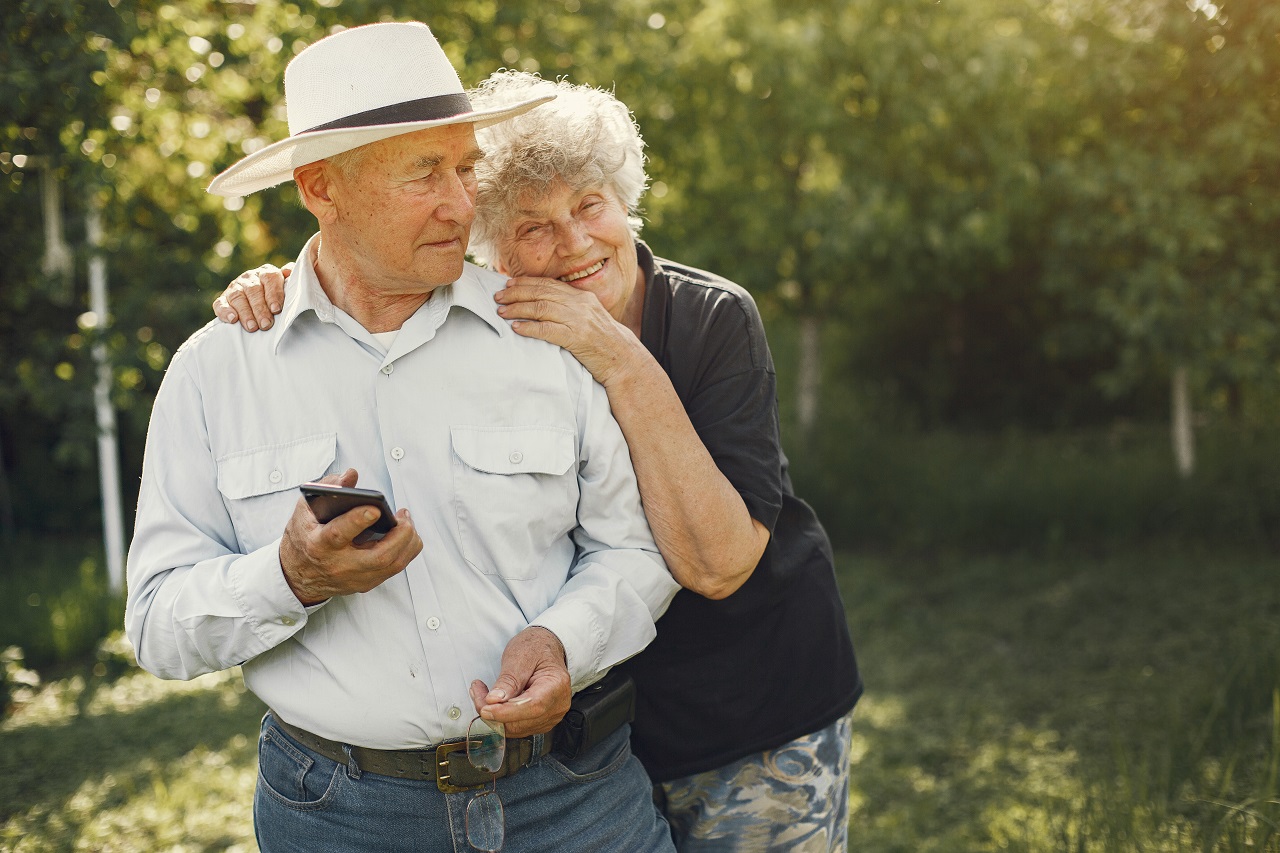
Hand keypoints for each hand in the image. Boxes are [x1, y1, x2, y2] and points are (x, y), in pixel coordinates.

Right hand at [213, 263, 293, 331]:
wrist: (258, 302)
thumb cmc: (278, 297)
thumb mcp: (287, 287)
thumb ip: (291, 280)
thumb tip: (291, 272)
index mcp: (267, 273)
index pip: (270, 279)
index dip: (274, 294)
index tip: (277, 309)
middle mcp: (249, 278)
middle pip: (254, 291)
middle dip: (260, 309)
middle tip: (266, 324)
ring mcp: (235, 287)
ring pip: (238, 297)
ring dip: (245, 313)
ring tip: (252, 327)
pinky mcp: (223, 299)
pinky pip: (220, 304)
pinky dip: (225, 312)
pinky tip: (232, 320)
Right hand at [278, 468, 421, 605]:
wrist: (297, 575)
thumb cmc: (304, 537)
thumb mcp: (305, 509)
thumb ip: (327, 488)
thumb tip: (351, 476)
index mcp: (318, 544)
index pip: (339, 533)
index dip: (358, 520)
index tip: (375, 508)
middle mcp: (338, 565)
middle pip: (379, 556)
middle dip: (400, 534)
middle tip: (403, 515)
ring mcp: (355, 578)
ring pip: (393, 564)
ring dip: (408, 541)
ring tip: (406, 521)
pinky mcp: (366, 583)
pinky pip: (395, 568)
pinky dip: (405, 550)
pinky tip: (405, 534)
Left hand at [468, 626, 571, 737]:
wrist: (545, 649)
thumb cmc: (535, 648)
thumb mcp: (520, 656)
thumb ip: (508, 680)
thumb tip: (494, 700)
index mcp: (557, 685)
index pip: (533, 706)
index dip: (507, 712)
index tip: (485, 707)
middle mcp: (557, 705)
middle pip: (522, 721)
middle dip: (494, 713)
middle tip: (476, 692)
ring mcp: (550, 716)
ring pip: (516, 728)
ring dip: (494, 716)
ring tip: (482, 693)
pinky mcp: (539, 722)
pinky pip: (516, 728)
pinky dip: (500, 718)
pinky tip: (493, 701)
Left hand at [494, 277, 639, 386]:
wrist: (622, 359)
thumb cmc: (603, 342)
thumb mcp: (589, 317)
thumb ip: (571, 308)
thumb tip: (545, 305)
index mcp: (582, 296)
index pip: (549, 284)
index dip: (526, 283)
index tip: (508, 284)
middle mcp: (580, 304)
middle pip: (541, 293)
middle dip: (516, 293)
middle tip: (498, 297)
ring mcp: (578, 320)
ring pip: (541, 308)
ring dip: (518, 309)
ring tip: (502, 312)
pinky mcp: (576, 338)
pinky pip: (547, 330)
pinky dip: (529, 328)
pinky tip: (516, 328)